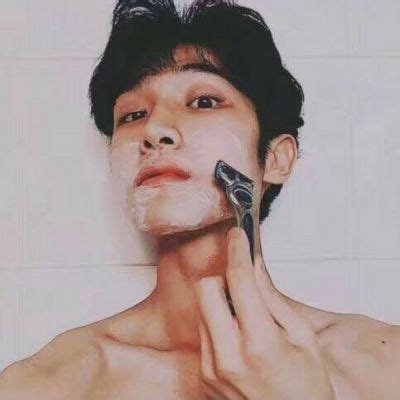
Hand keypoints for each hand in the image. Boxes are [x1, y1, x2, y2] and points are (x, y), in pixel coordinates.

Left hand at [194, 227, 334, 399]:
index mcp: (260, 343)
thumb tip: (255, 266)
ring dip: (219, 304)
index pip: (239, 280)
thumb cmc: (307, 387)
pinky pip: (202, 334)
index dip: (237, 251)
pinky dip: (217, 326)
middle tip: (241, 287)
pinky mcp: (203, 377)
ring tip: (245, 321)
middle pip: (205, 289)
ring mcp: (211, 369)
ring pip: (201, 310)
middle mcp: (228, 356)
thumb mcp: (302, 337)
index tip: (237, 236)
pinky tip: (237, 340)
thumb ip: (273, 299)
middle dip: (222, 279)